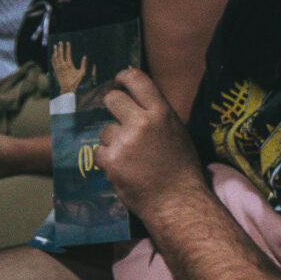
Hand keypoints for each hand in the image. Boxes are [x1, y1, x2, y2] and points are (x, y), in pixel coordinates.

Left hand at [96, 67, 203, 217]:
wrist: (178, 201)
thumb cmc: (181, 168)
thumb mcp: (176, 132)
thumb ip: (157, 114)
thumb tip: (136, 100)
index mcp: (162, 112)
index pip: (136, 79)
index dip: (123, 77)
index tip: (119, 82)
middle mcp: (142, 122)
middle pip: (113, 99)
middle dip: (112, 107)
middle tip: (119, 120)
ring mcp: (124, 141)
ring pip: (105, 130)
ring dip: (113, 141)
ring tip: (130, 158)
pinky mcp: (110, 161)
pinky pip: (99, 151)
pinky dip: (108, 160)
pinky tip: (123, 169)